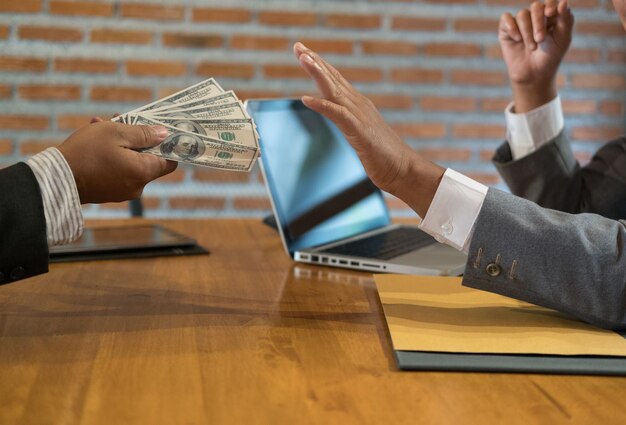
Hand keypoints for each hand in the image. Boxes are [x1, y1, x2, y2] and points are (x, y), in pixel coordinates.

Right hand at [57, 121, 176, 203]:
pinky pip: (116, 171)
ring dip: (118, 143)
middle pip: (146, 159)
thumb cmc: (86, 152)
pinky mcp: (108, 193)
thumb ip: (144, 133)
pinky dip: (110, 156)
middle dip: (134, 138)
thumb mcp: (116, 133)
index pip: (169, 162)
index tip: (156, 131)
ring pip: (129, 163)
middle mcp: (137, 186)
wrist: (55, 178)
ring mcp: (122, 192)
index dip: (165, 146)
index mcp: (143, 172)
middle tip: (118, 120)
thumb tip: (164, 134)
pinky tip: (93, 140)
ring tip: (99, 125)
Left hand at [293, 42, 443, 216]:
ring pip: (334, 90)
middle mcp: (358, 105)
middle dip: (314, 61)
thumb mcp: (361, 134)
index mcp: (358, 105)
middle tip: (297, 46)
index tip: (303, 52)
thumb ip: (350, 122)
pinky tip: (306, 99)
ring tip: (303, 58)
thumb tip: (339, 116)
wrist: (402, 169)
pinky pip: (337, 114)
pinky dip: (321, 104)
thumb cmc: (383, 156)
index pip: (335, 80)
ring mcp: (359, 116)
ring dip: (317, 73)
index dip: (319, 65)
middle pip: (333, 78)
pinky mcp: (359, 131)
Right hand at [500, 0, 573, 111]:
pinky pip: (506, 19)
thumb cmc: (550, 57)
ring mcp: (520, 22)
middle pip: (536, 7)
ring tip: (532, 47)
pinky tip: (517, 39)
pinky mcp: (506, 30)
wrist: (533, 75)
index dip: (550, 5)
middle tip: (540, 39)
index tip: (551, 14)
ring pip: (522, 15)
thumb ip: (566, 19)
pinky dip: (511, 27)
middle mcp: (535, 16)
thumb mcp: (563, 39)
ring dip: (527, 32)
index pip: (550, 2)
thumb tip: (564, 1)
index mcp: (551, 15)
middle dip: (539, 22)